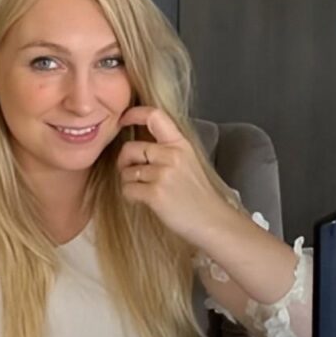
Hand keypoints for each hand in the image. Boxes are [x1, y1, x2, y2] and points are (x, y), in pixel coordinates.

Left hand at [117, 107, 233, 244]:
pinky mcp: (155, 194)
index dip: (134, 114)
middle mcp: (172, 155)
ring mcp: (163, 174)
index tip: (122, 119)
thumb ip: (169, 150)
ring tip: (144, 190)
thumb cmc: (200, 196)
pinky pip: (128, 189)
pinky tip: (143, 200)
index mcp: (181, 144)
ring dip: (129, 182)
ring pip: (127, 172)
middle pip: (131, 148)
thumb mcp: (189, 162)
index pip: (155, 116)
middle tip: (131, 172)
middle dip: (124, 161)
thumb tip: (140, 147)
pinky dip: (131, 196)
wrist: (213, 221)